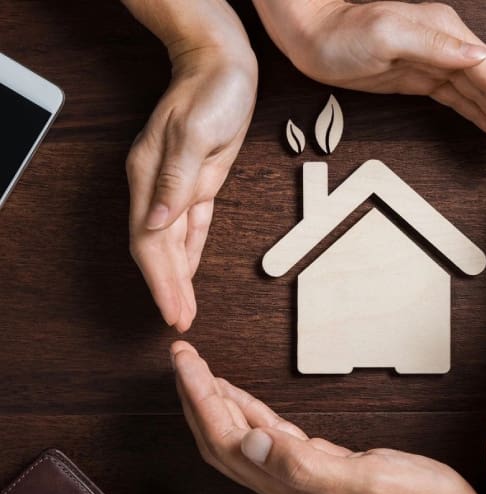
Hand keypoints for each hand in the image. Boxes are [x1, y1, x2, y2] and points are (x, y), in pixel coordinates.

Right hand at [125, 0, 257, 330]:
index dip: (160, 280)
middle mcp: (158, 186)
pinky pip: (192, 226)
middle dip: (168, 288)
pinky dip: (190, 252)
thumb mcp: (195, 134)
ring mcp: (178, 186)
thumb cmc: (210, 92)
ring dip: (178, 277)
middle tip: (180, 322)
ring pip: (173, 242)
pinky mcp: (199, 183)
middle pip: (158, 249)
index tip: (172, 311)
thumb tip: (156, 222)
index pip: (150, 241)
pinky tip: (190, 271)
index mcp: (150, 176)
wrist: (222, 67)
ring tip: (184, 308)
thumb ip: (176, 180)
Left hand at [171, 340, 481, 493]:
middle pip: (222, 436)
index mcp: (289, 483)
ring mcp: (297, 472)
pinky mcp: (315, 462)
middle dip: (196, 394)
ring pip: (239, 434)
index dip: (201, 399)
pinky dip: (246, 408)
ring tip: (198, 371)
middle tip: (182, 358)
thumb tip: (247, 444)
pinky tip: (240, 397)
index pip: (227, 437)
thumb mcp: (365, 480)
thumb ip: (304, 467)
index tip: (186, 364)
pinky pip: (265, 432)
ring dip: (215, 400)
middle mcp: (285, 480)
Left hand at [253, 0, 485, 157]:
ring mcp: (434, 62)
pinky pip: (459, 99)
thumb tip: (478, 58)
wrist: (309, 32)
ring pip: (480, 95)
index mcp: (447, 34)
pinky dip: (479, 115)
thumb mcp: (388, 33)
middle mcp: (447, 46)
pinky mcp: (419, 77)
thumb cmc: (340, 32)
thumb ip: (437, 46)